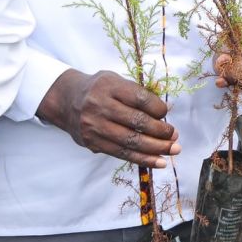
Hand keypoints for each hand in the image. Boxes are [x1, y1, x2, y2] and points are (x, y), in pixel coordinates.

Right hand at [36, 69, 178, 167]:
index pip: (139, 99)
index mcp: (109, 86)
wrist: (66, 100)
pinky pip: (121, 153)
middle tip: (175, 136)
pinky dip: (143, 159)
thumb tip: (165, 112)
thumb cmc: (99, 89)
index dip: (157, 108)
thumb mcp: (116, 81)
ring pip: (130, 141)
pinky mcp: (92, 143)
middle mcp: (100, 106)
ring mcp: (94, 126)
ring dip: (156, 148)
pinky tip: (159, 161)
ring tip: (173, 150)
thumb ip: (137, 93)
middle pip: (136, 122)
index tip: (166, 113)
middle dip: (160, 131)